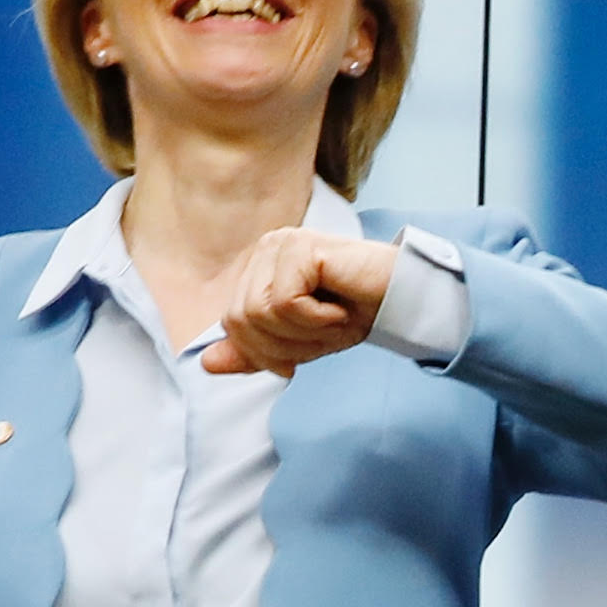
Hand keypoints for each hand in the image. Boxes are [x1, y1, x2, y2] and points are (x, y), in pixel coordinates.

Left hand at [204, 228, 395, 374]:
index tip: (302, 352)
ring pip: (260, 312)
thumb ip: (253, 352)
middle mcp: (266, 248)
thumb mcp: (297, 343)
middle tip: (323, 334)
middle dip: (284, 343)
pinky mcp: (301, 246)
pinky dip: (316, 318)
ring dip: (303, 331)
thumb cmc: (353, 314)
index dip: (264, 351)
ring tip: (333, 319)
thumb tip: (205, 364)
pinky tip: (340, 307)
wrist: (401, 301)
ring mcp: (282, 243)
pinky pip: (286, 302)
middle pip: (241, 320)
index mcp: (258, 267)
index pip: (232, 323)